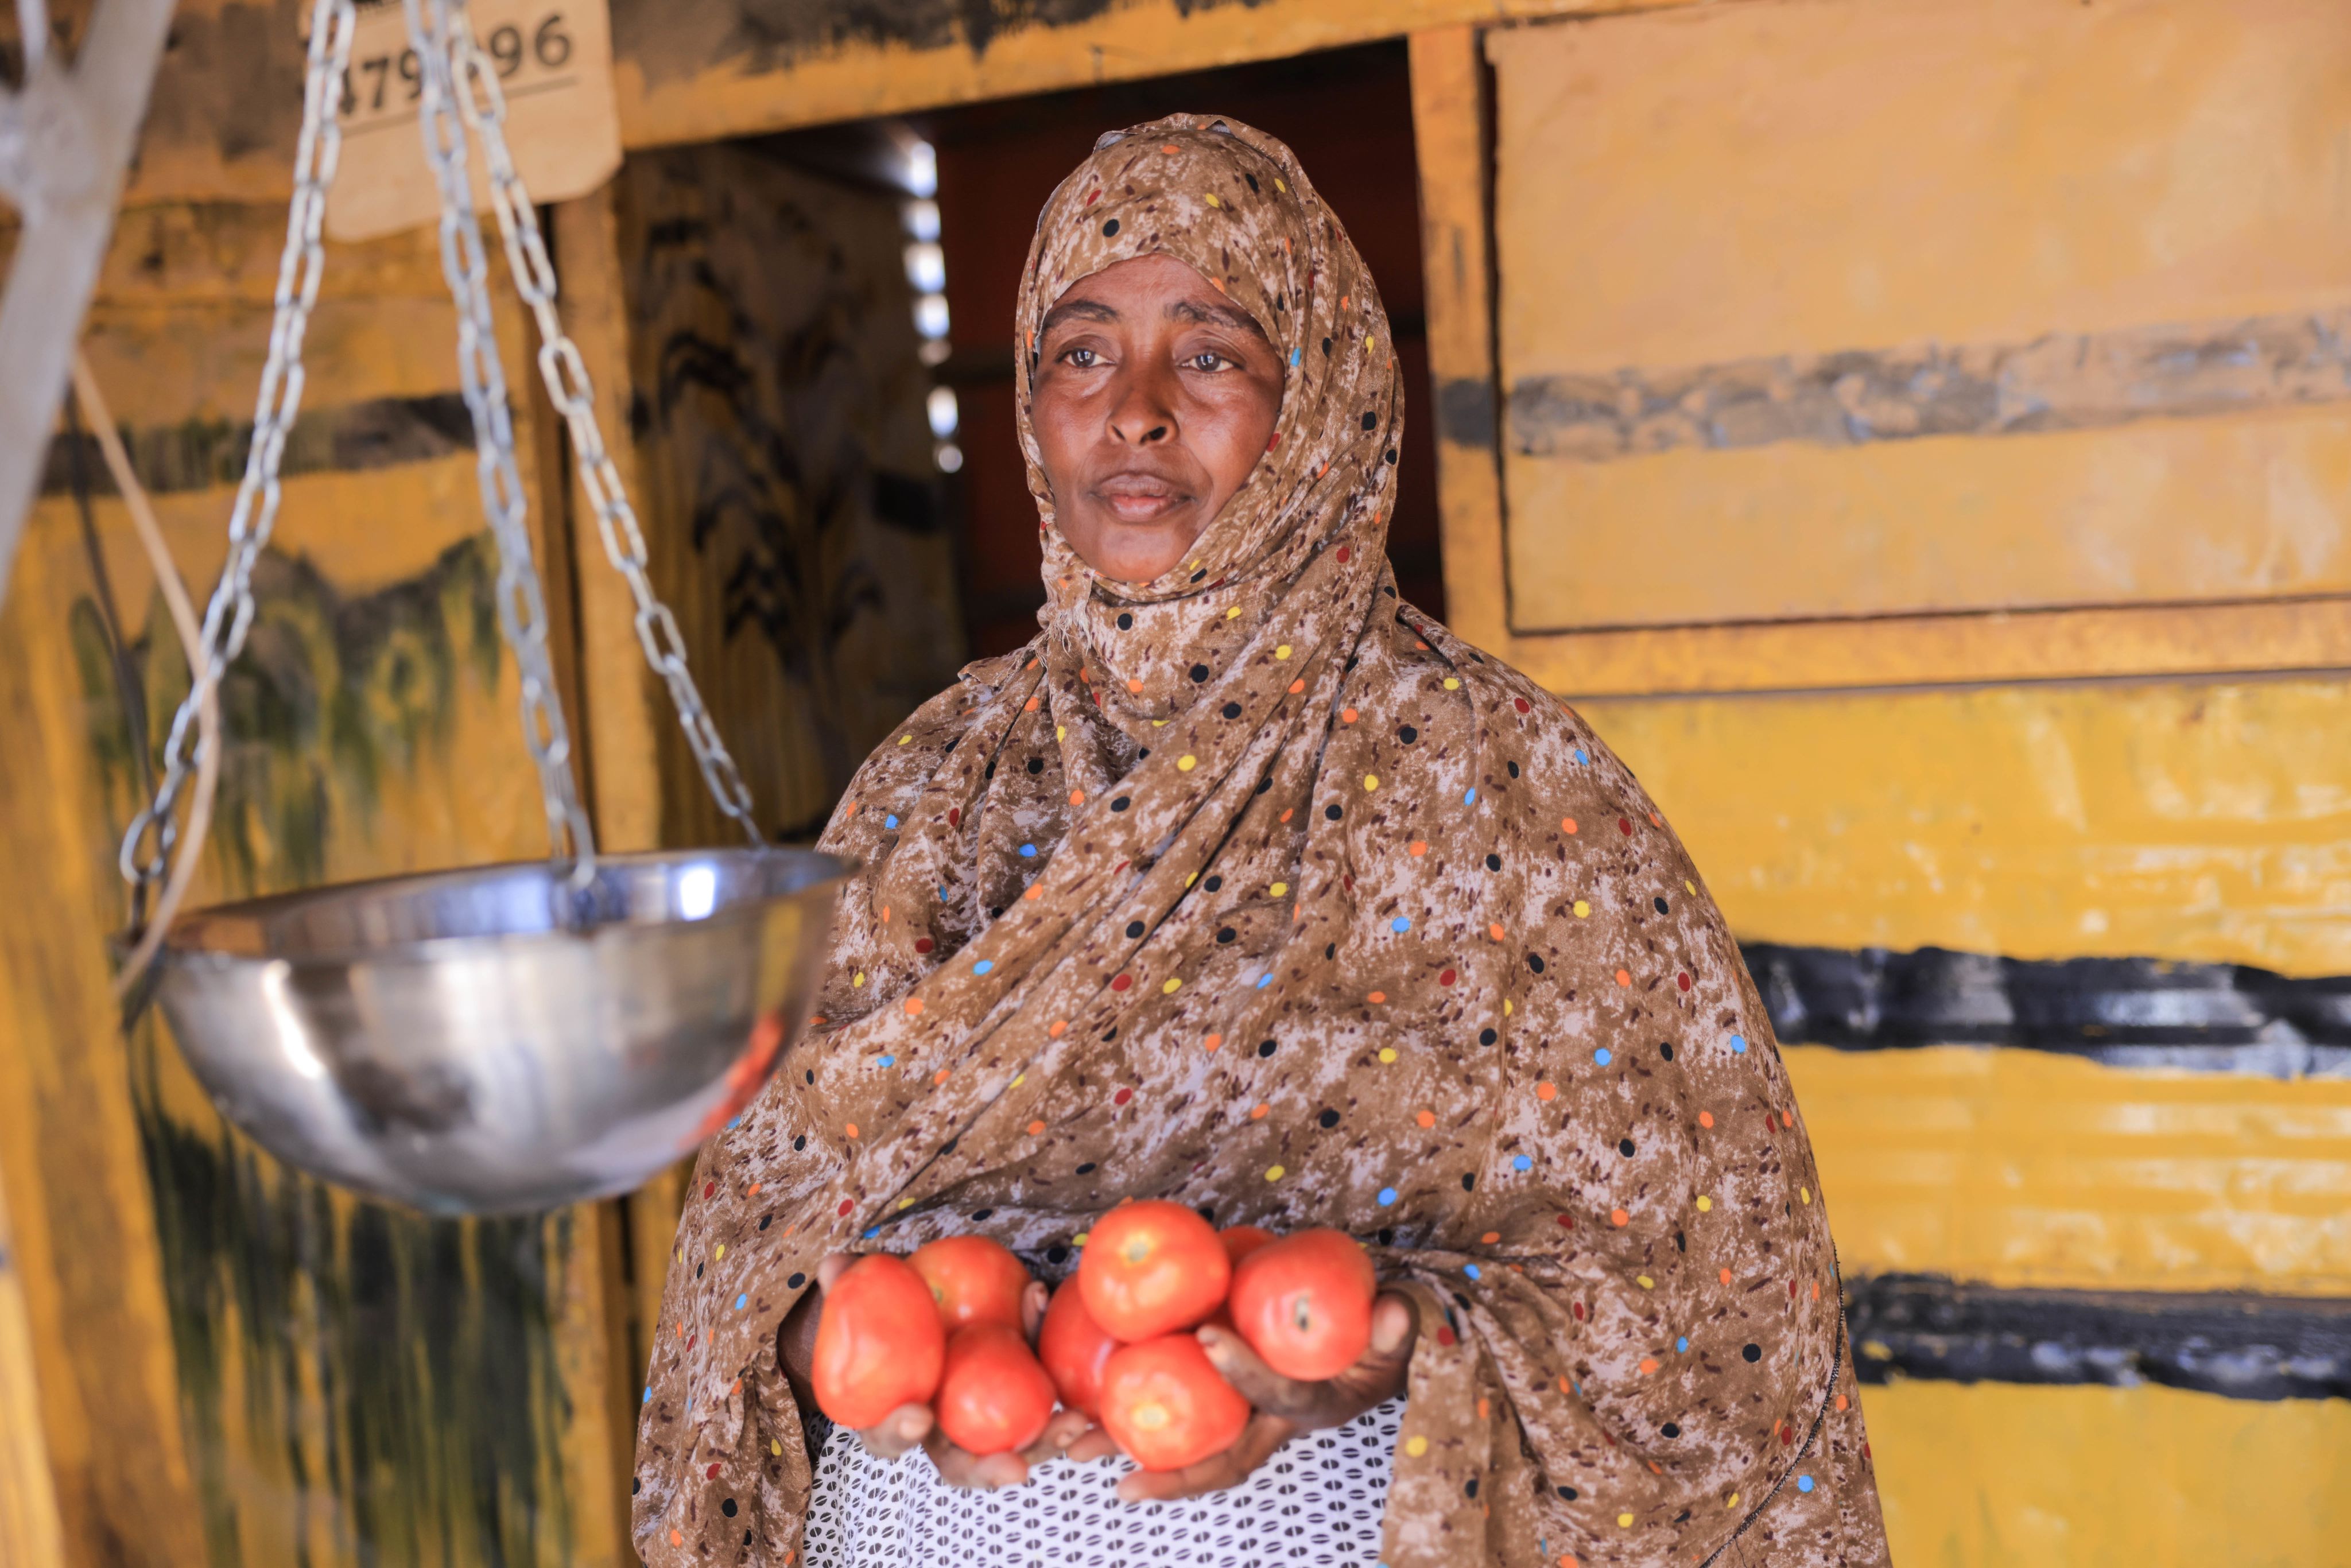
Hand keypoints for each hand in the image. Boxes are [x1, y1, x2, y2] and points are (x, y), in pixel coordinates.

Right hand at [778, 1252, 1091, 1488]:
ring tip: (1072, 1425)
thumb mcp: (861, 1293)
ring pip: (1013, 1446)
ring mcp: (984, 1418)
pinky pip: (1041, 1392)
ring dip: (1045, 1442)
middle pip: (961, 1463)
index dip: (898, 1432)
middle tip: (1015, 1467)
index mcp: (892, 1415)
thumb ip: (847, 1284)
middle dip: (987, 1469)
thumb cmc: (885, 1308)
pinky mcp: (1021, 1395)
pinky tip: (1063, 1337)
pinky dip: (1058, 1374)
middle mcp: (941, 1429)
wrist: (924, 1301)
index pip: (889, 1438)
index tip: (918, 1414)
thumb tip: (833, 1265)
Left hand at [1067, 1290, 1418, 1501]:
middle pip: (1216, 1455)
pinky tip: (1080, 1397)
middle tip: (1115, 1477)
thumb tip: (1393, 1312)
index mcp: (1309, 1406)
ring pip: (1180, 1437)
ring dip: (1125, 1442)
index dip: (1244, 1372)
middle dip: (1167, 1471)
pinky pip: (1168, 1402)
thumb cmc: (1377, 1333)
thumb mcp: (1397, 1327)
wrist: (1367, 1336)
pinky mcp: (1215, 1390)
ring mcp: (1239, 1409)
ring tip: (1072, 1444)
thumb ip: (1396, 1323)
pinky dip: (1124, 1404)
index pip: (1275, 1394)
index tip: (1209, 1336)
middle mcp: (1267, 1420)